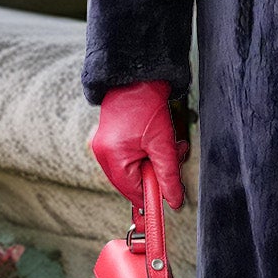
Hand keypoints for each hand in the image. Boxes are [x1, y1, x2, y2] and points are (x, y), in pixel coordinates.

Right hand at [90, 80, 189, 210]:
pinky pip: (128, 158)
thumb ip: (169, 176)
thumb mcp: (163, 145)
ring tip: (170, 146)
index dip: (155, 194)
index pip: (133, 193)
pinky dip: (145, 154)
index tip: (173, 194)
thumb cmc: (148, 105)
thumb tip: (174, 200)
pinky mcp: (107, 140)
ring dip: (154, 162)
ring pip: (133, 170)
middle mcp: (102, 154)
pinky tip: (157, 142)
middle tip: (175, 158)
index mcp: (112, 158)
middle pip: (132, 182)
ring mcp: (102, 147)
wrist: (138, 78)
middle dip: (157, 174)